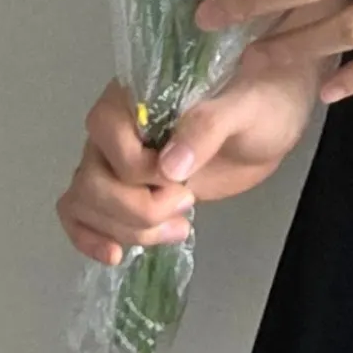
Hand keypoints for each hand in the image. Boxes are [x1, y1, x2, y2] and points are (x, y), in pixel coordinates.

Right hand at [54, 59, 319, 266]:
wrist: (270, 125)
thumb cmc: (261, 104)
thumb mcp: (245, 108)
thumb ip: (207, 126)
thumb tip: (169, 167)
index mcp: (133, 96)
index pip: (107, 136)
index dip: (140, 170)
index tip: (182, 178)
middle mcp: (114, 129)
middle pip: (91, 180)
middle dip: (136, 209)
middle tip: (186, 206)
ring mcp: (114, 162)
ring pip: (86, 202)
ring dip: (127, 229)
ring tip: (178, 229)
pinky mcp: (126, 191)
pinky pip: (82, 214)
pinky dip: (90, 237)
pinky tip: (116, 255)